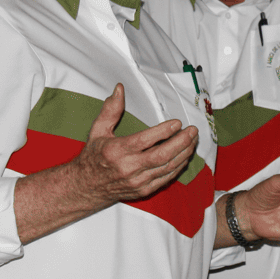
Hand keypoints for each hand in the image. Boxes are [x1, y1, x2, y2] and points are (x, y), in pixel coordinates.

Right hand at [71, 84, 198, 205]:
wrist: (86, 187)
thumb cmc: (93, 157)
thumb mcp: (98, 131)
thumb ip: (110, 110)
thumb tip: (119, 89)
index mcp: (117, 151)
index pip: (145, 141)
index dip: (164, 132)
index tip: (177, 122)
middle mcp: (128, 168)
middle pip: (162, 155)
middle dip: (181, 142)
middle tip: (193, 130)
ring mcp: (137, 181)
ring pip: (167, 167)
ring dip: (184, 153)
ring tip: (193, 140)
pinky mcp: (143, 190)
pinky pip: (166, 179)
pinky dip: (178, 167)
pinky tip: (185, 155)